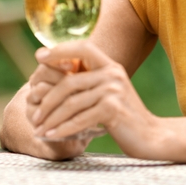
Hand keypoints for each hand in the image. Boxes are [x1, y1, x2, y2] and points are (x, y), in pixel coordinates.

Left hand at [29, 42, 157, 156]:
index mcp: (111, 66)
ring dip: (51, 119)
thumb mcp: (110, 92)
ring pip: (71, 103)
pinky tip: (52, 136)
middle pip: (69, 82)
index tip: (40, 57)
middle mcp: (113, 74)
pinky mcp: (113, 109)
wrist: (150, 135)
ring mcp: (113, 90)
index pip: (84, 48)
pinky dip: (62, 130)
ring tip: (39, 129)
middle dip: (47, 100)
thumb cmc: (125, 116)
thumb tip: (59, 76)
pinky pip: (79, 119)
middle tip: (34, 115)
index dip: (60, 50)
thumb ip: (91, 82)